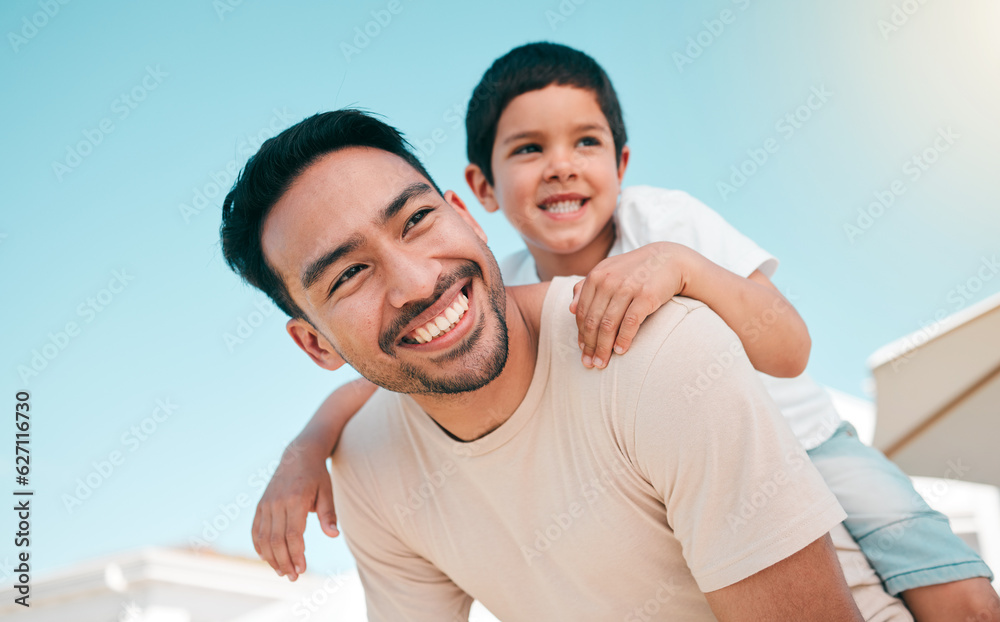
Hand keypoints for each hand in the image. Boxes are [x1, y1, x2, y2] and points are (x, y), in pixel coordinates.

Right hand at [252, 438, 338, 580]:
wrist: (298, 455)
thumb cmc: (317, 476)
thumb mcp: (327, 491)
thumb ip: (328, 514)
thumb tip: (334, 535)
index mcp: (295, 500)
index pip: (292, 535)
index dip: (296, 555)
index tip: (302, 569)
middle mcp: (277, 503)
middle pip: (276, 540)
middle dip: (284, 562)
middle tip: (293, 577)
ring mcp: (266, 504)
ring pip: (264, 538)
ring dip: (271, 558)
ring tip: (282, 572)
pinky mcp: (260, 505)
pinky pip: (255, 530)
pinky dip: (259, 547)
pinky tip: (267, 558)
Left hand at [570, 242, 690, 367]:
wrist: (668, 259)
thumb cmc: (635, 270)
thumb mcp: (608, 272)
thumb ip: (586, 287)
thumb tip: (571, 309)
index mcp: (596, 276)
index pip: (583, 312)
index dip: (581, 334)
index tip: (583, 351)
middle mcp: (608, 281)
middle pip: (594, 321)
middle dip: (590, 346)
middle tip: (589, 364)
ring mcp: (627, 288)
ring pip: (609, 325)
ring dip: (603, 348)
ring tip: (602, 363)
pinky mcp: (646, 295)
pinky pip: (630, 323)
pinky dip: (623, 339)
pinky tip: (620, 351)